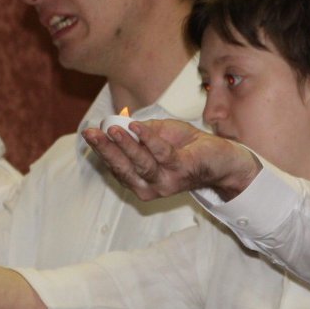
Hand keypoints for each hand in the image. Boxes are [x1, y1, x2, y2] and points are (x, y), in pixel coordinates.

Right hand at [80, 119, 260, 201]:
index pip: (116, 167)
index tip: (88, 133)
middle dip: (105, 149)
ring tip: (113, 129)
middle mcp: (150, 186)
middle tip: (90, 133)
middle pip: (122, 168)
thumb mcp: (157, 136)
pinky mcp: (182, 170)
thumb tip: (117, 122)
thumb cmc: (188, 147)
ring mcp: (166, 181)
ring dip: (125, 145)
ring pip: (140, 163)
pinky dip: (148, 139)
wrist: (221, 158)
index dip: (101, 150)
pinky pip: (161, 153)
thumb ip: (137, 132)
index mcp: (141, 180)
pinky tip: (136, 126)